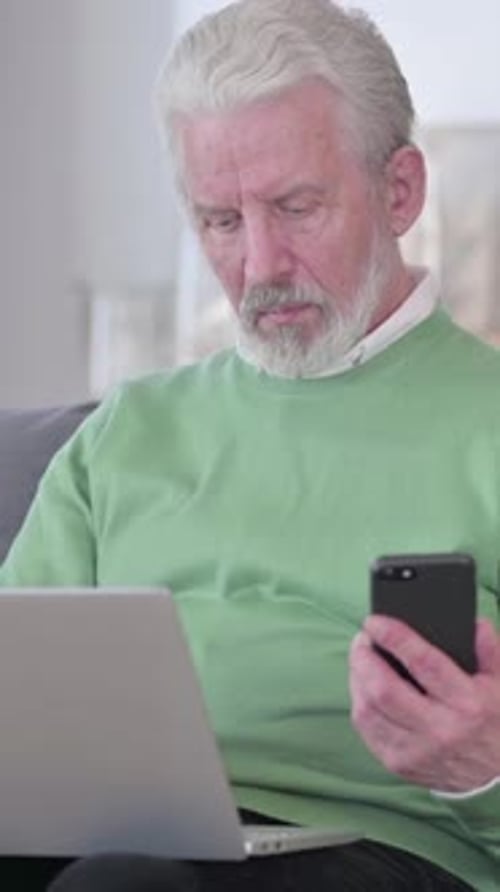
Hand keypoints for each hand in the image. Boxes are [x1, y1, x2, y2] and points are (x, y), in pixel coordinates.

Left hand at [349, 616, 499, 791]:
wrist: (492, 778)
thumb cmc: (492, 722)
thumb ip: (490, 651)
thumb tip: (476, 624)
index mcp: (467, 704)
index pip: (423, 662)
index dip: (393, 637)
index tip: (375, 621)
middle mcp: (440, 730)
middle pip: (384, 689)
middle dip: (363, 658)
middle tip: (361, 639)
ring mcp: (416, 751)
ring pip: (368, 710)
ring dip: (356, 678)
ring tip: (360, 659)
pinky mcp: (399, 764)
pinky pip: (365, 729)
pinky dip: (359, 702)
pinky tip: (362, 687)